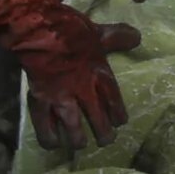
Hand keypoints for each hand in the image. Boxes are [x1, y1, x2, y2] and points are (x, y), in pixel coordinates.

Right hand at [0, 0, 141, 149]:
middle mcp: (83, 91)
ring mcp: (61, 99)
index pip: (114, 102)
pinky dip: (50, 138)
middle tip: (105, 140)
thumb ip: (118, 37)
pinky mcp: (40, 102)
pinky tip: (53, 143)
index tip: (120, 122)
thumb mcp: (98, 32)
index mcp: (99, 74)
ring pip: (74, 130)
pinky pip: (45, 128)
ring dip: (79, 140)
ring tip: (80, 144)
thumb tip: (137, 37)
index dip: (118, 116)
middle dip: (104, 135)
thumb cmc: (69, 29)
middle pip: (98, 121)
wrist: (37, 29)